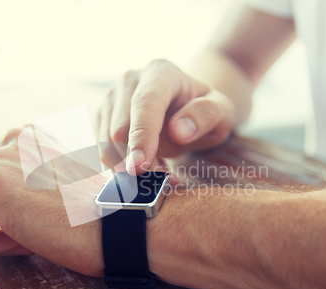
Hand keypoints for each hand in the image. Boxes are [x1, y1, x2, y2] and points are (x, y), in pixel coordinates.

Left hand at [0, 127, 104, 276]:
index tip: (35, 213)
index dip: (2, 200)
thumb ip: (25, 173)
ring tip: (29, 238)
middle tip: (30, 230)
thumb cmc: (95, 208)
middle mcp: (10, 139)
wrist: (117, 221)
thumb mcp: (59, 176)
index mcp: (27, 134)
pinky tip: (22, 244)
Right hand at [94, 59, 234, 174]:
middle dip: (138, 162)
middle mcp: (130, 80)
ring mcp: (112, 97)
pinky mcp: (103, 116)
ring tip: (161, 172)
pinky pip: (104, 150)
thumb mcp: (221, 111)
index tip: (140, 167)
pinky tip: (147, 167)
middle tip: (165, 179)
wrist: (186, 107)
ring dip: (131, 169)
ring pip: (107, 143)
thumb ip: (206, 115)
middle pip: (120, 128)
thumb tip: (179, 131)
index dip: (140, 136)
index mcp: (161, 72)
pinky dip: (123, 168)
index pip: (144, 103)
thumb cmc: (205, 109)